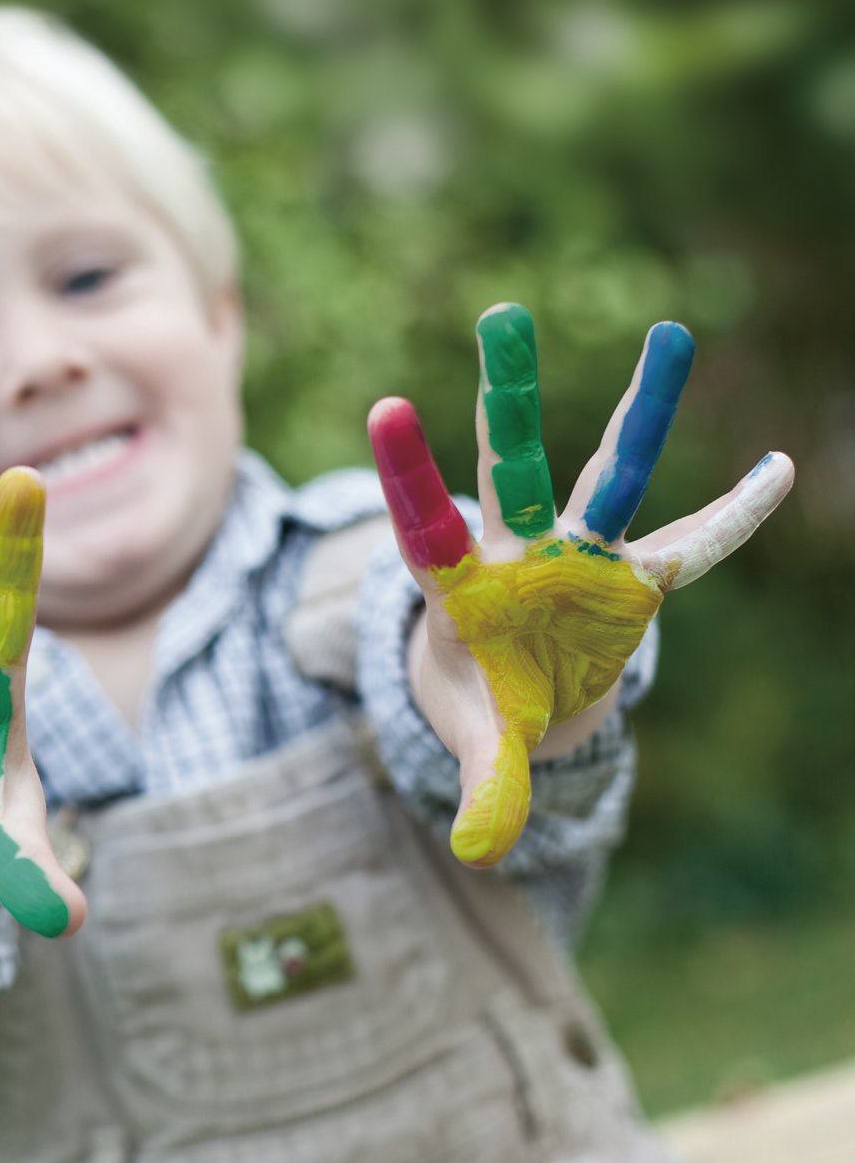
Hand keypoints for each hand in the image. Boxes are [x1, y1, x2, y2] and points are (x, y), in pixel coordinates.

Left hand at [369, 303, 793, 865]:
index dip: (408, 472)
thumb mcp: (484, 748)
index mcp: (462, 588)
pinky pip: (692, 542)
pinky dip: (734, 514)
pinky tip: (778, 468)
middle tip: (503, 311)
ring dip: (643, 408)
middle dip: (510, 395)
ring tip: (670, 330)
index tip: (385, 403)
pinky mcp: (635, 576)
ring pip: (610, 470)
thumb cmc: (483, 706)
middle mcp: (520, 553)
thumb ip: (485, 791)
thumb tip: (477, 851)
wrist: (519, 699)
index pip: (426, 523)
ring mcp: (581, 556)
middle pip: (514, 466)